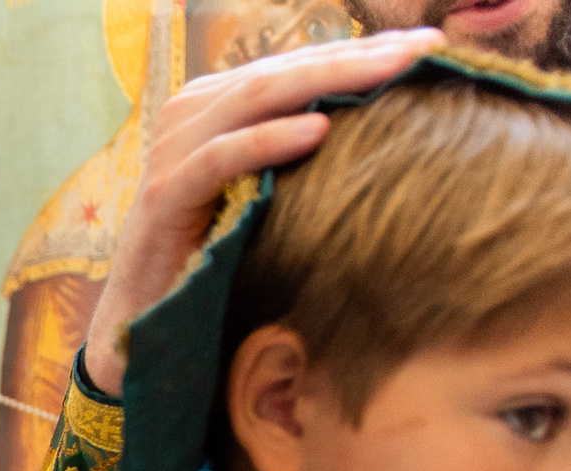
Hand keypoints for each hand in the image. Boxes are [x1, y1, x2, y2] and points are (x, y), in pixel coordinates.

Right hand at [81, 29, 440, 394]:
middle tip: (426, 48)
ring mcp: (170, 154)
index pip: (295, 65)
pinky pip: (219, 158)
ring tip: (392, 72)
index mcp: (214, 109)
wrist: (142, 324)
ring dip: (327, 80)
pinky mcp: (162, 198)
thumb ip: (298, 157)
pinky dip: (267, 141)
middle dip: (357, 56)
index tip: (429, 46)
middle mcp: (188, 118)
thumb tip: (385, 131)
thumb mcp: (263, 196)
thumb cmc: (212, 260)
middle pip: (282, 71)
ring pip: (255, 99)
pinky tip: (319, 131)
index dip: (360, 50)